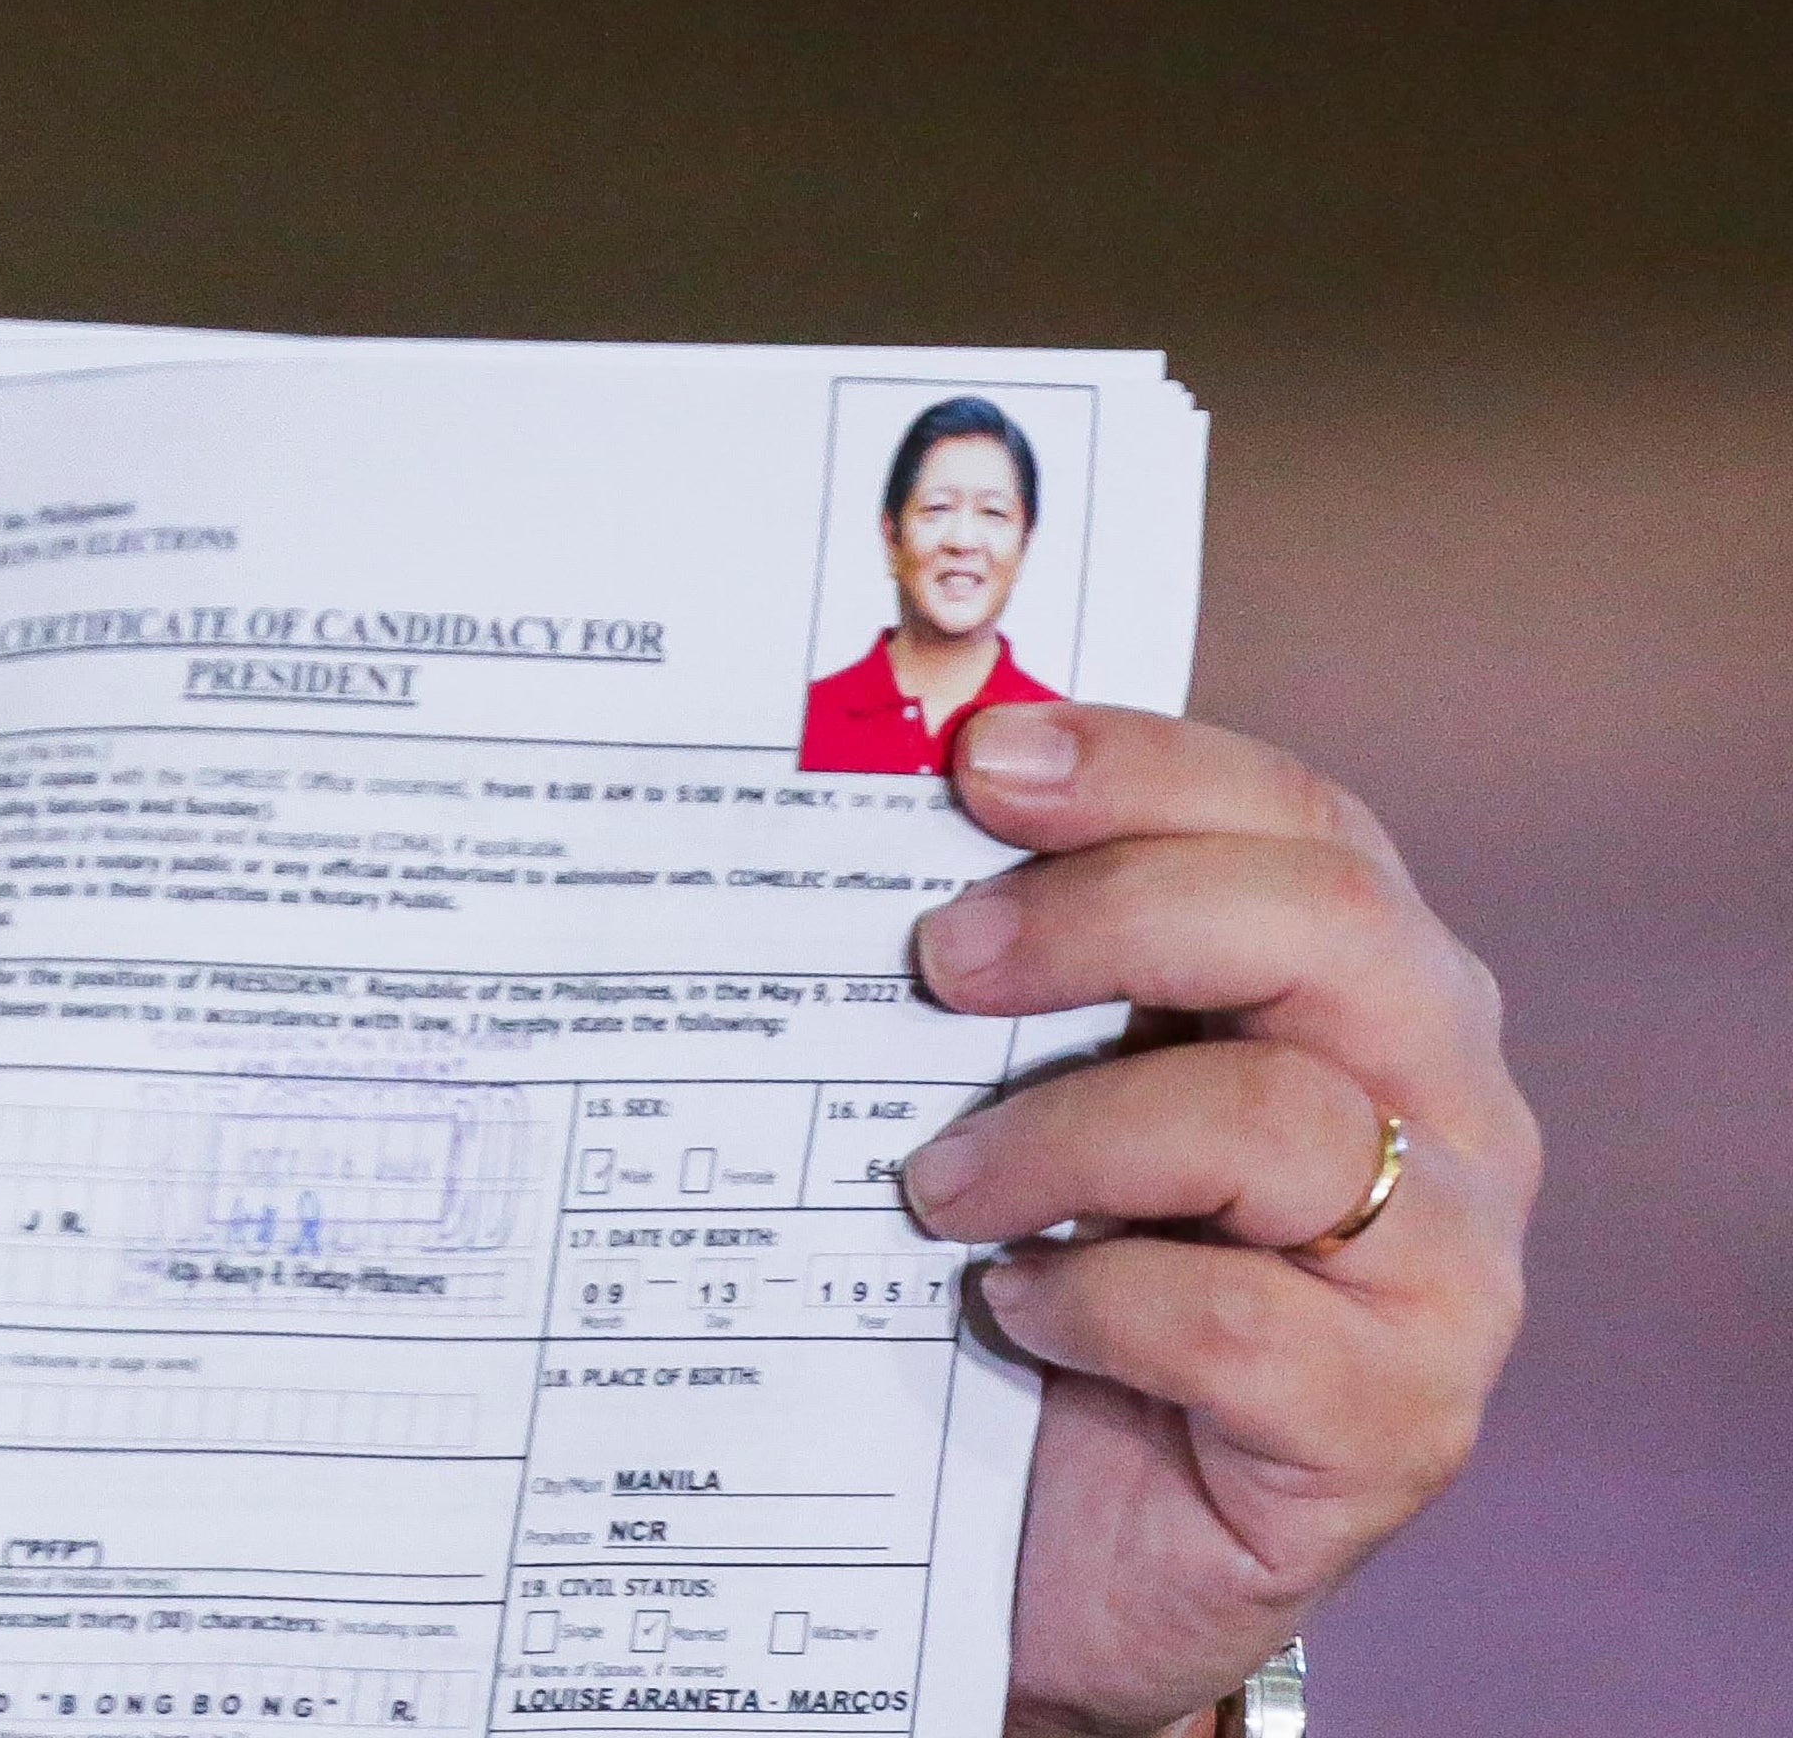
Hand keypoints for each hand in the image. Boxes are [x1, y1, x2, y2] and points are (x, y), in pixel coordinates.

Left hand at [899, 704, 1531, 1734]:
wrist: (1067, 1546)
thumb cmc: (1049, 1269)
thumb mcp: (1032, 1086)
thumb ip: (1013, 961)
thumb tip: (858, 804)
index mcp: (1365, 987)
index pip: (1299, 819)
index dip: (1148, 764)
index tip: (980, 759)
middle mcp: (1448, 1107)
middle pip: (1330, 927)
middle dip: (1112, 914)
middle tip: (939, 962)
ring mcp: (1447, 1270)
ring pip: (1284, 1122)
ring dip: (1065, 1138)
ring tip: (933, 1188)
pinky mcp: (1399, 1420)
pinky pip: (1247, 1321)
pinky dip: (1096, 1299)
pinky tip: (1013, 1309)